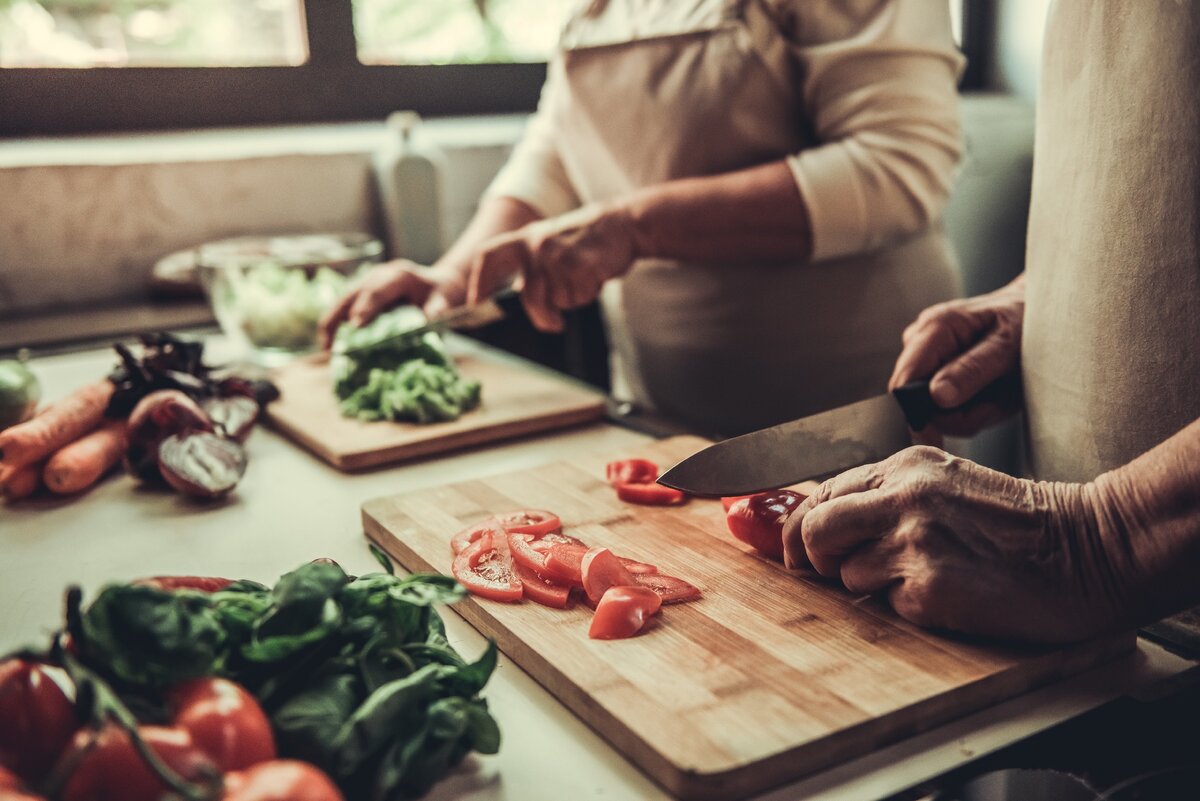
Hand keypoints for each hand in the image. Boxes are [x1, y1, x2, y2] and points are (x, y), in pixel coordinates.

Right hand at [317, 260, 465, 348]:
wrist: (437, 285)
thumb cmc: (441, 293)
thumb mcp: (445, 298)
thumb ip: (438, 308)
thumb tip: (429, 319)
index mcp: (399, 274)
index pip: (377, 290)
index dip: (366, 307)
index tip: (357, 325)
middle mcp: (378, 276)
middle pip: (353, 294)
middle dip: (341, 317)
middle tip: (334, 343)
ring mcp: (366, 284)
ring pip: (342, 302)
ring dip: (331, 324)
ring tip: (326, 349)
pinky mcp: (360, 296)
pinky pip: (342, 309)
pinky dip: (335, 326)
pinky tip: (330, 347)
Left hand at [467, 203, 639, 332]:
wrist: (621, 224)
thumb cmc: (585, 241)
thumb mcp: (550, 245)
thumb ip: (531, 267)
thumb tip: (517, 296)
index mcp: (525, 238)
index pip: (489, 256)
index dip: (478, 281)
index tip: (475, 302)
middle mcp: (536, 244)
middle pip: (529, 296)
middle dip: (542, 316)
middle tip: (553, 323)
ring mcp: (557, 253)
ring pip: (556, 299)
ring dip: (571, 299)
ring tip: (582, 278)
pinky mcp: (579, 263)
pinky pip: (577, 296)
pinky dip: (587, 294)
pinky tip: (594, 275)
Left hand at [781, 446, 1132, 642]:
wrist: (1087, 550)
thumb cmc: (1020, 525)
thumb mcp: (947, 485)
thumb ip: (889, 496)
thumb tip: (823, 526)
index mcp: (905, 466)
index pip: (822, 492)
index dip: (798, 528)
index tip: (793, 552)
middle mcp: (903, 496)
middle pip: (814, 529)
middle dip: (812, 558)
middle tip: (828, 574)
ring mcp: (914, 540)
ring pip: (847, 573)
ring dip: (871, 586)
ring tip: (922, 579)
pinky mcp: (929, 585)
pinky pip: (887, 606)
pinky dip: (907, 608)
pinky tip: (948, 595)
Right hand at [888, 277, 1026, 444]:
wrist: (1045, 317)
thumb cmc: (1029, 324)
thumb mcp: (1009, 346)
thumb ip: (973, 370)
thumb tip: (937, 396)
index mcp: (935, 328)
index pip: (903, 380)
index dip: (915, 411)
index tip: (939, 436)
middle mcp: (922, 343)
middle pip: (915, 401)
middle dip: (956, 414)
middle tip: (996, 404)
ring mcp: (929, 360)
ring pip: (936, 411)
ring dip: (971, 414)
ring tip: (1000, 395)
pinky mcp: (939, 376)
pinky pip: (949, 411)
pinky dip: (975, 411)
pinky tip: (993, 395)